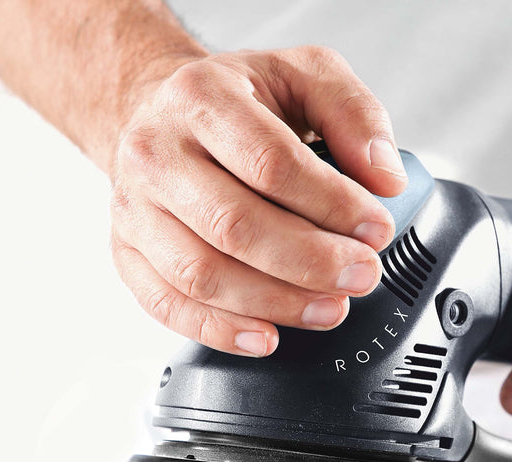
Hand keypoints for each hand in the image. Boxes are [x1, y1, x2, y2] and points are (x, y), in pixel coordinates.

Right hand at [107, 46, 406, 356]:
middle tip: (362, 275)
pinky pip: (167, 303)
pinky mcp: (126, 250)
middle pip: (235, 225)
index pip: (270, 162)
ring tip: (330, 308)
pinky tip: (266, 336)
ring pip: (202, 273)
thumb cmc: (239, 97)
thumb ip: (354, 114)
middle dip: (311, 262)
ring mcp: (135, 206)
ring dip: (276, 302)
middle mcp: (156, 152)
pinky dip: (220, 330)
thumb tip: (385, 177)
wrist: (162, 108)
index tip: (376, 229)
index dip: (331, 204)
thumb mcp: (305, 75)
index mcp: (201, 97)